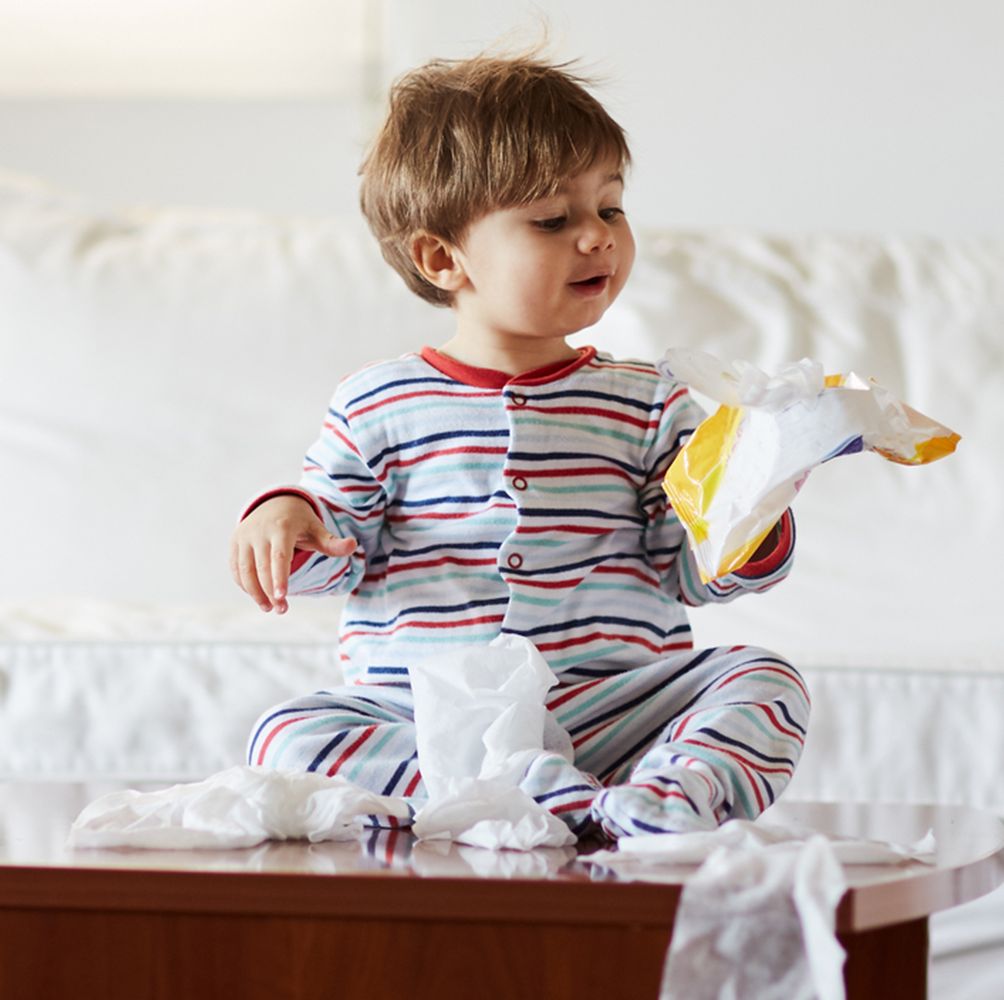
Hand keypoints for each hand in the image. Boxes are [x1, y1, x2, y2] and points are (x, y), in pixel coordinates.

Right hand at [229, 494, 355, 612]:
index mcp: (282, 527)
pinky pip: (236, 569)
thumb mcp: (317, 530)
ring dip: (255, 592)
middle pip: (262, 567)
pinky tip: (257, 596)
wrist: (275, 503)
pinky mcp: (235, 543)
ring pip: (245, 570)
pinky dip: (244, 585)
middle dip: (270, 592)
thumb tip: (353, 545)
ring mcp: (244, 537)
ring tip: (268, 608)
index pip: (279, 556)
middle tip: (281, 610)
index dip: (280, 578)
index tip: (282, 598)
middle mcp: (259, 531)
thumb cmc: (300, 522)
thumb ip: (332, 543)